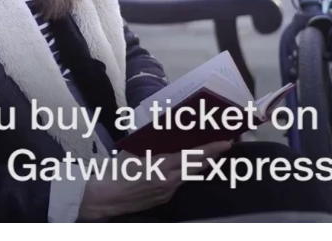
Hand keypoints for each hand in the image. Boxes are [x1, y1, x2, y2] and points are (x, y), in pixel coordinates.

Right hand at [77, 141, 230, 220]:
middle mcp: (169, 180)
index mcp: (162, 166)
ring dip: (202, 165)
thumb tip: (163, 133)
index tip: (226, 142)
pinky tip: (187, 167)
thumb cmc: (116, 172)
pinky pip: (180, 183)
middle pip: (198, 167)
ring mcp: (168, 191)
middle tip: (225, 144)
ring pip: (190, 176)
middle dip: (213, 156)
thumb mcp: (133, 151)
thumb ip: (151, 144)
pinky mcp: (164, 198)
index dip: (211, 149)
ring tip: (211, 153)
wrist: (105, 198)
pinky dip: (187, 173)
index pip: (193, 156)